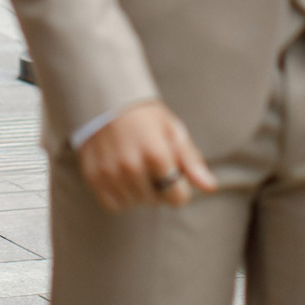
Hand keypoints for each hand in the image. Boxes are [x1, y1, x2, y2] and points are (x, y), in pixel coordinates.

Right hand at [76, 101, 217, 212]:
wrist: (106, 100)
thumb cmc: (146, 116)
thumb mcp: (173, 131)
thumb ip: (191, 162)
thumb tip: (211, 188)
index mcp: (156, 154)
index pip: (177, 198)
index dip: (180, 188)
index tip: (173, 173)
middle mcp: (131, 166)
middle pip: (156, 201)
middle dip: (159, 187)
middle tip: (151, 163)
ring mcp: (110, 173)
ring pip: (135, 203)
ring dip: (139, 192)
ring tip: (135, 166)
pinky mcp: (93, 177)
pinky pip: (113, 204)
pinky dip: (120, 195)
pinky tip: (121, 175)